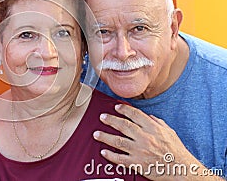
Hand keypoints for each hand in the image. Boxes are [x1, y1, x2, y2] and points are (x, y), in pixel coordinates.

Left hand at [93, 104, 223, 179]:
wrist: (182, 170)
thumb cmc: (177, 152)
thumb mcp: (170, 132)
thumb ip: (157, 122)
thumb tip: (147, 116)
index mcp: (153, 128)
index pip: (135, 115)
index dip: (124, 109)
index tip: (117, 107)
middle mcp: (145, 138)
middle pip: (123, 126)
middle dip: (110, 120)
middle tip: (102, 117)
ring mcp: (140, 151)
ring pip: (118, 141)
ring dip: (105, 137)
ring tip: (96, 134)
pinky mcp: (137, 164)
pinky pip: (120, 159)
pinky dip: (110, 155)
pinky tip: (104, 152)